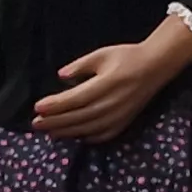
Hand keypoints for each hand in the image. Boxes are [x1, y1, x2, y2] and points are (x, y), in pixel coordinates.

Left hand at [32, 26, 191, 142]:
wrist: (156, 67)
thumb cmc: (127, 57)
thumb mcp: (102, 54)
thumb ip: (80, 66)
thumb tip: (61, 76)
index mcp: (106, 84)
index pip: (75, 98)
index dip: (55, 105)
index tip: (37, 107)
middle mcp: (112, 103)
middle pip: (78, 117)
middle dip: (55, 121)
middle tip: (36, 123)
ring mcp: (119, 116)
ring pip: (88, 128)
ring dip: (66, 131)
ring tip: (49, 132)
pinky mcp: (124, 123)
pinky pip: (102, 135)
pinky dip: (87, 137)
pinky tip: (74, 135)